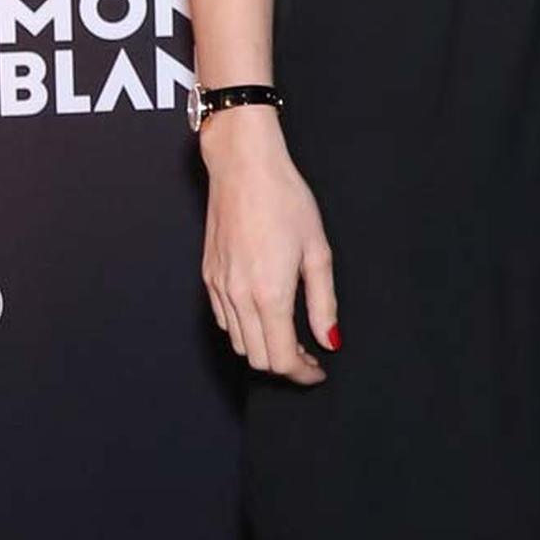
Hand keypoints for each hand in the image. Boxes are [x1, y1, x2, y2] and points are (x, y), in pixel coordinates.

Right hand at [200, 107, 338, 384]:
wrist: (243, 166)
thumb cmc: (286, 200)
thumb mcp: (317, 250)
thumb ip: (324, 302)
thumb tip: (330, 340)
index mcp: (269, 294)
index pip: (281, 359)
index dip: (302, 373)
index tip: (319, 370)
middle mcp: (239, 297)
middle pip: (257, 359)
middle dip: (285, 365)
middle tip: (310, 354)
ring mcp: (219, 288)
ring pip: (238, 344)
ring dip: (264, 349)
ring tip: (291, 335)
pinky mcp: (208, 277)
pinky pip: (224, 320)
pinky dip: (244, 330)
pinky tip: (265, 313)